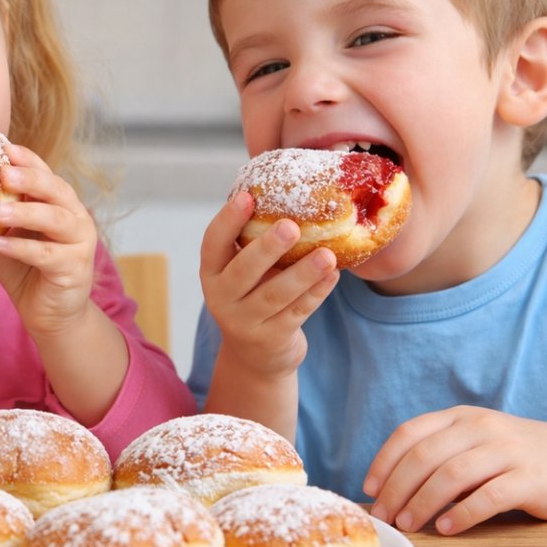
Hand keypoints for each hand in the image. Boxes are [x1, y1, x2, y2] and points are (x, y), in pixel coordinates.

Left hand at [0, 144, 97, 338]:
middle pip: (56, 190)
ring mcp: (79, 242)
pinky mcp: (74, 268)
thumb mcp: (8, 239)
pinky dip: (21, 248)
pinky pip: (47, 254)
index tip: (5, 148)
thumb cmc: (27, 272)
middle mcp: (75, 218)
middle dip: (30, 178)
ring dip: (25, 212)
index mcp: (60, 205)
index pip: (46, 175)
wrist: (51, 315)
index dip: (29, 160)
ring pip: (55, 219)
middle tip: (3, 172)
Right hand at [199, 192, 339, 376]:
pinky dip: (316, 293)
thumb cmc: (254, 295)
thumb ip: (255, 241)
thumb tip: (290, 191)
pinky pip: (297, 313)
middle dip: (267, 248)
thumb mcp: (245, 271)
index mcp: (212, 272)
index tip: (247, 197)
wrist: (256, 355)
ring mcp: (244, 322)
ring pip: (274, 295)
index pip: (212, 243)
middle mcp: (221, 298)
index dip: (227, 220)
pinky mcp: (270, 339)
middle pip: (242, 271)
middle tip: (291, 226)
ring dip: (302, 273)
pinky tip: (333, 276)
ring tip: (327, 255)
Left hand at [365, 405, 546, 534]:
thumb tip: (391, 488)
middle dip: (397, 489)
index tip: (369, 488)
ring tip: (409, 524)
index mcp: (461, 417)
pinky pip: (488, 496)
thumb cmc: (517, 458)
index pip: (410, 433)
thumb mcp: (476, 443)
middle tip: (385, 516)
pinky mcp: (530, 478)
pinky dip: (462, 514)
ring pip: (451, 475)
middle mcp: (482, 427)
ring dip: (423, 503)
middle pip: (424, 456)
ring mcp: (507, 450)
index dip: (384, 461)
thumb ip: (440, 455)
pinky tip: (446, 528)